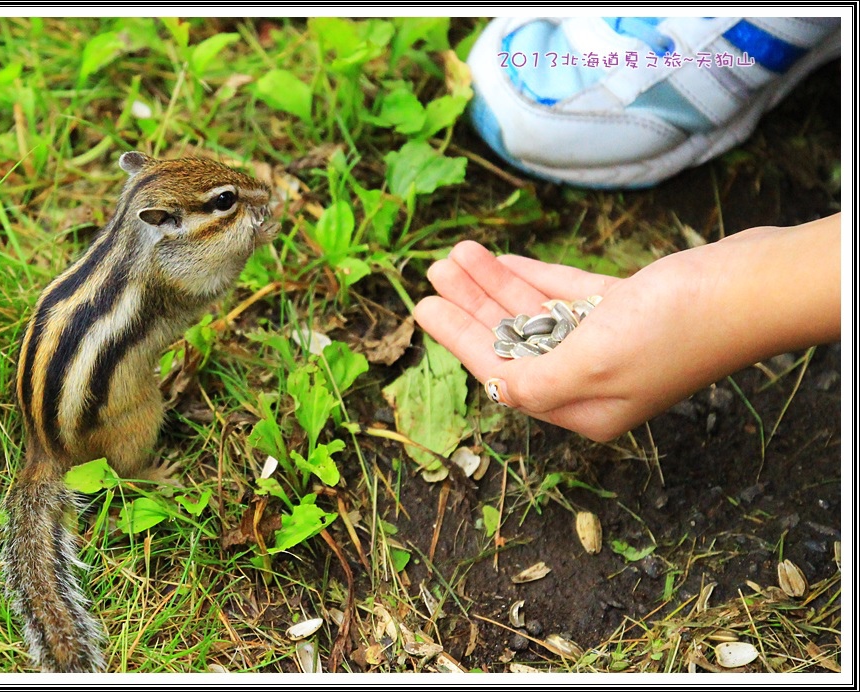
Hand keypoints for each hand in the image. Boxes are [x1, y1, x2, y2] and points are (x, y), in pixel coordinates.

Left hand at [414, 216, 838, 440]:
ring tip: (457, 255)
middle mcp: (594, 379)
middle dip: (472, 305)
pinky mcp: (631, 307)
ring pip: (538, 312)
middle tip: (434, 271)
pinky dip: (536, 278)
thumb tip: (499, 388)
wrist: (752, 287)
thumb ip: (539, 381)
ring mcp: (614, 342)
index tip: (423, 307)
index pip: (504, 371)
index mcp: (584, 406)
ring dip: (497, 284)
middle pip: (515, 340)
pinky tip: (504, 261)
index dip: (459, 337)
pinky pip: (568, 294)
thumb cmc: (676, 328)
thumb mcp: (594, 363)